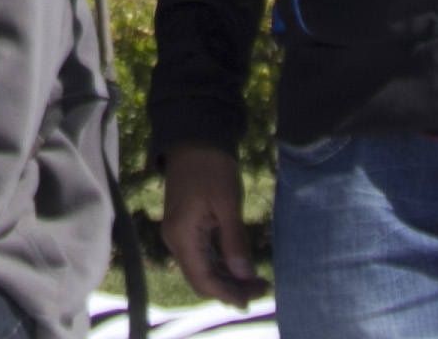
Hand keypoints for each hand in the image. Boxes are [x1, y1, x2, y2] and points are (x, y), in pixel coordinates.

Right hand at [159, 143, 265, 304]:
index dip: (227, 294)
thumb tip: (245, 277)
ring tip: (257, 281)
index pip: (203, 279)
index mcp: (182, 236)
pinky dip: (221, 265)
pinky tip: (240, 267)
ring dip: (228, 278)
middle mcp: (175, 239)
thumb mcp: (227, 204)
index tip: (252, 301)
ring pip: (202, 268)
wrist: (195, 138)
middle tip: (262, 288)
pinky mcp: (185, 227)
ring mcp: (178, 234)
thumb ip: (234, 242)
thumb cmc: (212, 167)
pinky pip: (202, 255)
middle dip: (231, 289)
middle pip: (201, 278)